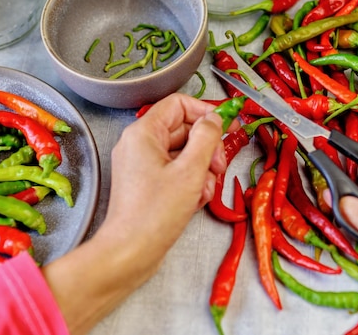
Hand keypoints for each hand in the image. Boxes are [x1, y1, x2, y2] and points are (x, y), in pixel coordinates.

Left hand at [43, 93, 236, 334]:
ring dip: (202, 169)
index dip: (206, 111)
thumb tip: (214, 119)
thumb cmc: (156, 212)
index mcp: (143, 133)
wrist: (130, 252)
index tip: (227, 125)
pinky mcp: (148, 184)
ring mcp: (143, 165)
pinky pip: (176, 171)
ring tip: (205, 190)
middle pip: (184, 129)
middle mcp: (139, 144)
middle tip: (220, 166)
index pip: (179, 104)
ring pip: (184, 153)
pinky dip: (191, 182)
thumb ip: (206, 137)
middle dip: (207, 147)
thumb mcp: (190, 170)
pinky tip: (196, 200)